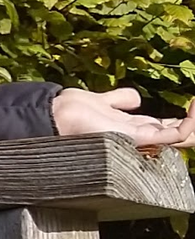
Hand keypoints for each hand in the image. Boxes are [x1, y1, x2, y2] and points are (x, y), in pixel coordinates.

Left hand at [51, 84, 194, 154]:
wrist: (58, 116)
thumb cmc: (74, 112)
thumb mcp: (105, 102)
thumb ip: (120, 100)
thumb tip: (135, 98)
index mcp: (133, 130)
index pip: (167, 128)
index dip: (183, 118)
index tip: (193, 103)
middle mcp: (139, 138)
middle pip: (177, 134)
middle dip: (192, 122)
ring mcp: (141, 140)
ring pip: (182, 137)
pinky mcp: (139, 138)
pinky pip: (176, 135)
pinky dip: (192, 122)